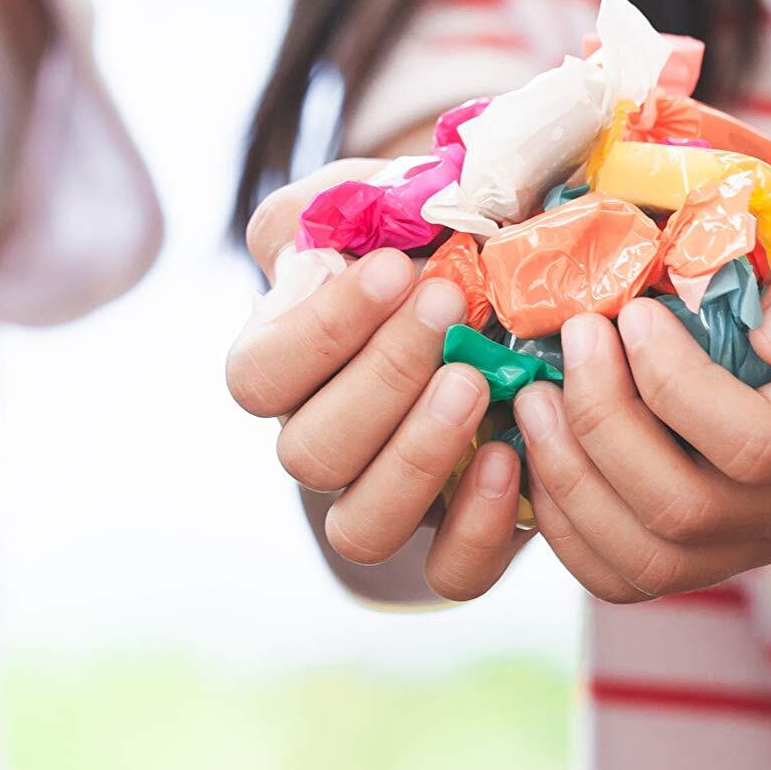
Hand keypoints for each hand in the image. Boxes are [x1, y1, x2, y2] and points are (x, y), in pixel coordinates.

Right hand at [228, 164, 532, 603]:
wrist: (496, 288)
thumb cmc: (419, 236)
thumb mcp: (371, 198)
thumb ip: (348, 201)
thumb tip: (358, 236)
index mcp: (279, 366)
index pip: (257, 378)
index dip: (318, 333)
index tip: (390, 267)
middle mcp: (317, 442)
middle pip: (308, 453)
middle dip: (382, 376)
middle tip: (449, 304)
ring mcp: (382, 497)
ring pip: (362, 525)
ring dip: (417, 454)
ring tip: (476, 381)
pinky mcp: (455, 536)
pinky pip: (450, 572)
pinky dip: (478, 524)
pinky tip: (513, 452)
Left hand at [517, 188, 770, 600]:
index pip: (758, 444)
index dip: (673, 385)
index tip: (632, 314)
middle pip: (687, 510)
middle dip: (603, 423)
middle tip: (569, 340)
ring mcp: (761, 540)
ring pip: (648, 558)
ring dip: (570, 475)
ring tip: (534, 395)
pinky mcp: (706, 556)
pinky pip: (621, 577)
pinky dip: (564, 522)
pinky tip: (539, 449)